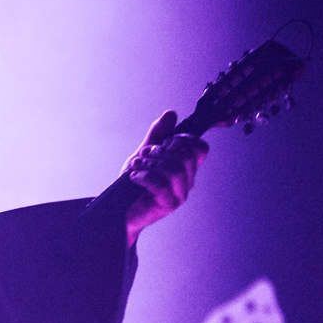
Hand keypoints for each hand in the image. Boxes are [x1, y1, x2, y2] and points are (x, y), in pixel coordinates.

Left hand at [121, 111, 205, 245]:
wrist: (120, 208)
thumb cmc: (135, 181)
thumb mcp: (145, 153)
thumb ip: (158, 135)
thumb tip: (171, 114)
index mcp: (186, 167)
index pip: (201, 148)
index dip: (184, 140)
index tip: (165, 142)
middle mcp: (187, 180)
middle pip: (187, 157)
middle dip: (162, 151)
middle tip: (145, 154)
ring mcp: (180, 194)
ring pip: (175, 170)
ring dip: (151, 163)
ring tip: (137, 165)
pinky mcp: (168, 205)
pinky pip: (161, 185)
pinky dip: (144, 177)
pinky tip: (134, 177)